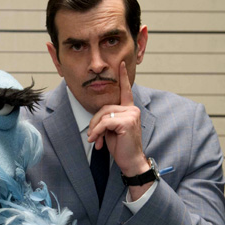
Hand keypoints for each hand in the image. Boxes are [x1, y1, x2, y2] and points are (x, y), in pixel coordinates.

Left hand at [87, 62, 150, 189]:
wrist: (131, 162)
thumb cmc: (122, 147)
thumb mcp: (112, 130)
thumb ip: (107, 119)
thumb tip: (96, 119)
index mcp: (129, 109)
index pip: (125, 90)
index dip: (123, 77)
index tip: (120, 63)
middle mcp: (132, 109)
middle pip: (105, 108)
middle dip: (94, 123)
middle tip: (92, 137)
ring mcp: (131, 114)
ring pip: (103, 115)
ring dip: (95, 129)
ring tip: (95, 141)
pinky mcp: (127, 122)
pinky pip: (105, 123)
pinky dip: (98, 132)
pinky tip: (97, 141)